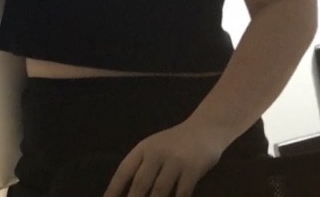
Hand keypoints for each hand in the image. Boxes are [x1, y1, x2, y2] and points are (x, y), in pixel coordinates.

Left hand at [103, 121, 225, 196]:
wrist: (205, 129)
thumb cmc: (175, 143)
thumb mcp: (155, 147)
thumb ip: (142, 166)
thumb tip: (127, 192)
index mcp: (144, 147)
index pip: (124, 170)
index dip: (114, 188)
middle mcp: (157, 152)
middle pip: (140, 183)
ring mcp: (175, 160)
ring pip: (159, 191)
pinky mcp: (192, 169)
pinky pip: (182, 193)